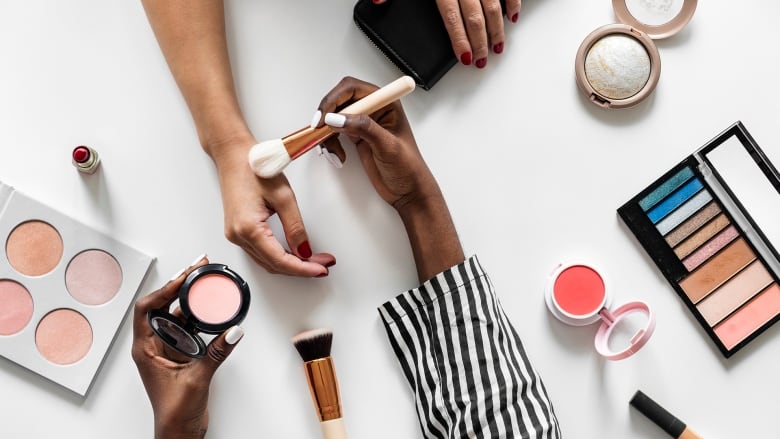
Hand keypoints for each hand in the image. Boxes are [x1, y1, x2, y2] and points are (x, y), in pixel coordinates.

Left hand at [132, 256, 243, 438]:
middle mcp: (153, 346)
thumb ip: (216, 354)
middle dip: (179, 285)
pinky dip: (199, 317)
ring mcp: (167, 350)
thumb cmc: (174, 413)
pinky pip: (188, 329)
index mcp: (145, 349)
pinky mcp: (181, 355)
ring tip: (203, 282)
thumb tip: (232, 332)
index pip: (147, 309)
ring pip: (176, 316)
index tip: (183, 276)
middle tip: (197, 268)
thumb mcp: (197, 379)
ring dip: (189, 299)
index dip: (164, 289)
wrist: (180, 433)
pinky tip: (211, 311)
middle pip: (162, 306)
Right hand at [209, 138, 335, 276]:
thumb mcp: (284, 197)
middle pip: (274, 265)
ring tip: (314, 261)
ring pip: (267, 262)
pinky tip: (294, 254)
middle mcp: (238, 236)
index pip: (280, 261)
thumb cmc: (255, 168)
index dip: (303, 269)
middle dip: (301, 268)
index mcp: (248, 228)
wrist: (233, 155)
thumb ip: (295, 227)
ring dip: (291, 264)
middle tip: (323, 265)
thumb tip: (305, 251)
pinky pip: (260, 253)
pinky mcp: (237, 232)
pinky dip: (279, 256)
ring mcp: (235, 235)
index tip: (321, 269)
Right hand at [314, 77, 441, 214]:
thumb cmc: (408, 168)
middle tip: (319, 130)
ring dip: (327, 133)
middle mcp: (374, 109)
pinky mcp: (357, 137)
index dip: (335, 99)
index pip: (353, 89)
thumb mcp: (387, 146)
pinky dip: (330, 143)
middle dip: (327, 115)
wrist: (408, 191)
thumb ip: (363, 128)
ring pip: (335, 117)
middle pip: (340, 100)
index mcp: (386, 103)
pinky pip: (335, 132)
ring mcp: (364, 123)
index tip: (324, 117)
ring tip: (331, 150)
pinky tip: (337, 155)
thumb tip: (338, 118)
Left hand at [374, 0, 521, 67]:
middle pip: (477, 15)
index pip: (452, 17)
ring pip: (494, 2)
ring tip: (498, 45)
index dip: (460, 39)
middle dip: (482, 40)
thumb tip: (378, 2)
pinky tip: (512, 15)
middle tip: (483, 60)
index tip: (465, 57)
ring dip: (498, 26)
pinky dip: (513, 1)